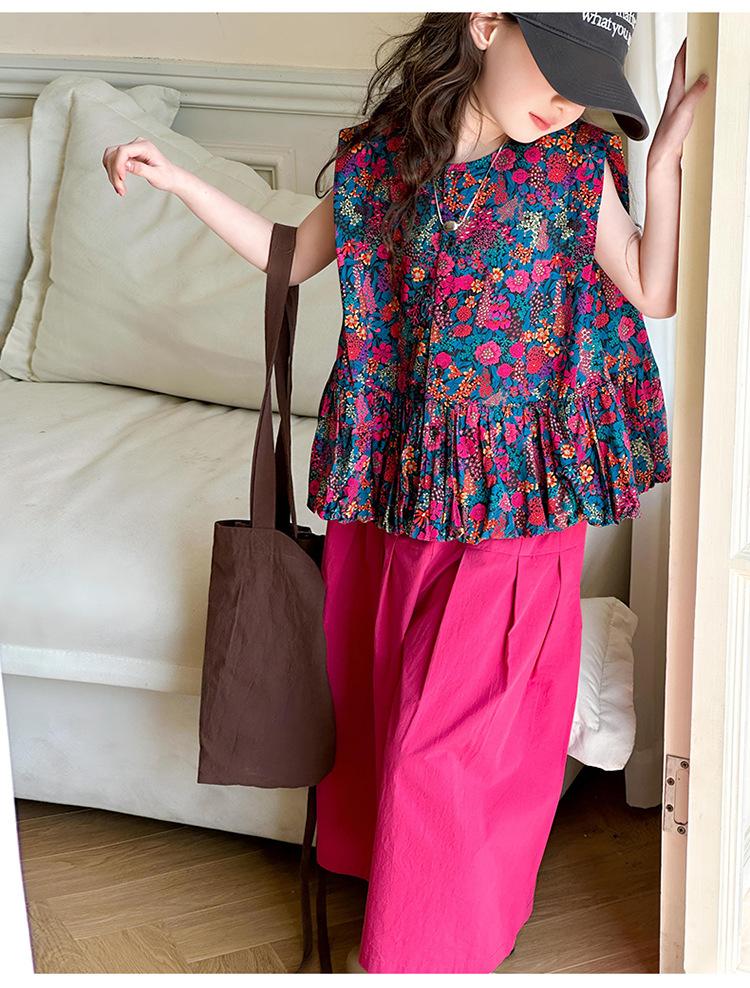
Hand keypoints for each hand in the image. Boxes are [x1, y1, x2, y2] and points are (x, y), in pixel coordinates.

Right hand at [101, 137, 177, 196]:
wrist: (172, 177)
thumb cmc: (168, 176)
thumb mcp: (156, 176)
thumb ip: (141, 169)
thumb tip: (126, 164)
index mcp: (145, 146)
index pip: (123, 151)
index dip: (118, 165)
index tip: (122, 179)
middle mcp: (136, 145)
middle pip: (114, 155)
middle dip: (114, 173)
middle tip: (120, 189)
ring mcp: (131, 150)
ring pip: (111, 158)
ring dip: (112, 174)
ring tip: (120, 189)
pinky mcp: (128, 156)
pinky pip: (114, 162)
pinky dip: (113, 173)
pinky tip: (119, 183)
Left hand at [648, 37, 708, 165]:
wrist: (663, 152)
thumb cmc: (668, 135)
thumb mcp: (684, 110)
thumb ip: (694, 93)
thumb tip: (703, 78)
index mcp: (674, 91)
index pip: (679, 63)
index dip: (684, 49)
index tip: (690, 38)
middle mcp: (675, 95)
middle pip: (683, 70)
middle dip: (691, 57)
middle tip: (699, 46)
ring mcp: (679, 103)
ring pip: (687, 82)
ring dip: (694, 72)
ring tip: (703, 63)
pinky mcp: (682, 112)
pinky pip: (691, 93)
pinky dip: (697, 87)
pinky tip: (703, 89)